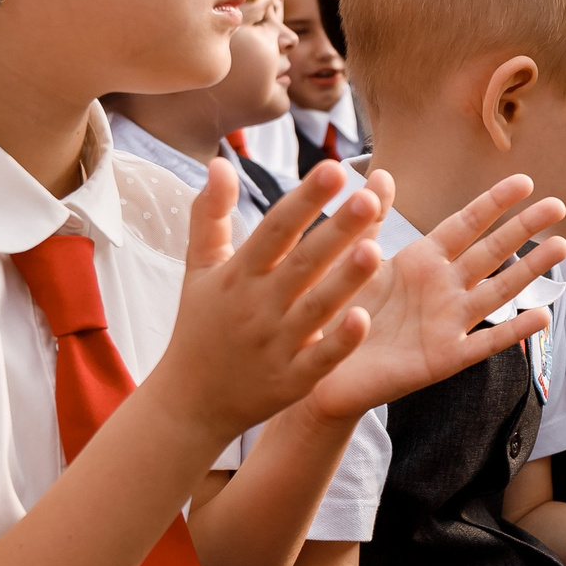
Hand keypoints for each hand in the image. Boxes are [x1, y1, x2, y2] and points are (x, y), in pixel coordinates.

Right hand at [151, 163, 384, 440]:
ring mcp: (276, 345)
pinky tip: (364, 318)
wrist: (190, 401)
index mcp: (239, 274)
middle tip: (367, 197)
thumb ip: (210, 215)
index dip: (304, 199)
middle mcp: (258, 306)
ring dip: (345, 280)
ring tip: (375, 248)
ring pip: (316, 308)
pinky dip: (340, 342)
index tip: (334, 168)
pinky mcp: (291, 380)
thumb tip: (218, 163)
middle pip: (302, 263)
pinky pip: (319, 359)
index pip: (275, 229)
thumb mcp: (199, 269)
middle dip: (335, 230)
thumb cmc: (201, 325)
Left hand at [304, 172, 565, 421]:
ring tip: (561, 246)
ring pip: (498, 291)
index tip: (524, 181)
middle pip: (491, 252)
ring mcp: (448, 322)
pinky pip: (485, 343)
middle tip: (558, 205)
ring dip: (530, 270)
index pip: (466, 224)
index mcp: (422, 260)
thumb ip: (367, 220)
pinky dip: (513, 331)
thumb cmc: (340, 312)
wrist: (324, 369)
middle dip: (524, 228)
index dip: (494, 203)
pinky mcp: (444, 358)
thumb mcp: (352, 261)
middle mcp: (442, 287)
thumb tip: (379, 173)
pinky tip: (542, 317)